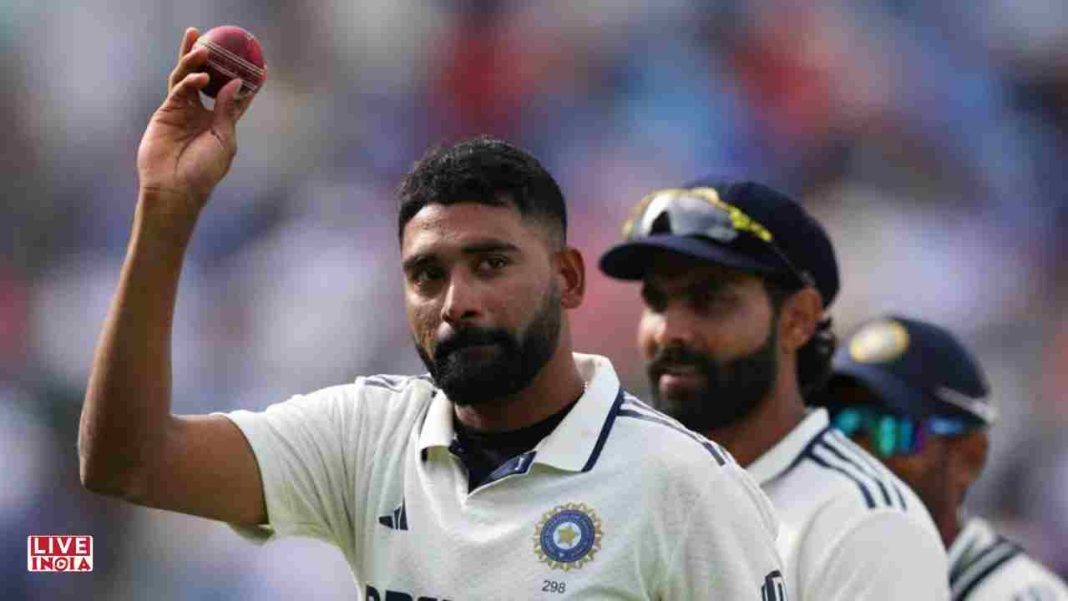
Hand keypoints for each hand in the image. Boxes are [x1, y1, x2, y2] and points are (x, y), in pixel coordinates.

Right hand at [136, 28, 260, 214]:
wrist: (176, 188)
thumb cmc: (204, 171)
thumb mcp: (224, 140)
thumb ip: (227, 111)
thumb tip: (236, 83)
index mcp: (219, 122)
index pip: (234, 97)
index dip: (247, 82)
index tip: (261, 67)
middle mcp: (201, 113)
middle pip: (207, 79)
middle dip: (212, 60)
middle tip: (218, 39)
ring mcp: (182, 111)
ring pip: (188, 77)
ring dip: (194, 60)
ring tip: (204, 47)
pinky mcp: (166, 112)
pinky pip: (178, 89)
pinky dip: (189, 80)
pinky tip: (200, 77)